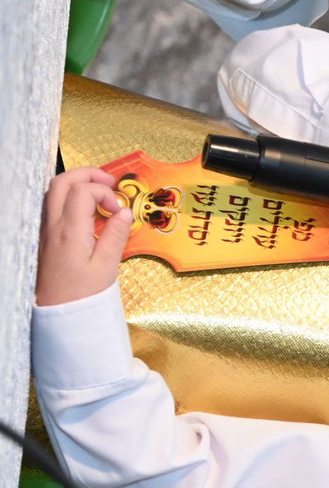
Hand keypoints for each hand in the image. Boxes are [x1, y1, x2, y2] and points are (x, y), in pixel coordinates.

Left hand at [35, 168, 132, 306]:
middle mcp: (52, 225)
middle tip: (111, 184)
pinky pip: (52, 205)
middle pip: (62, 181)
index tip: (120, 210)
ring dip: (77, 184)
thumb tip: (125, 212)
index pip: (83, 191)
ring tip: (101, 194)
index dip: (105, 192)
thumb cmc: (83, 294)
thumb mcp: (107, 266)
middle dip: (88, 174)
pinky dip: (70, 198)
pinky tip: (87, 212)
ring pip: (53, 190)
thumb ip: (115, 235)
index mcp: (69, 231)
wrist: (57, 312)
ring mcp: (46, 229)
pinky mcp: (45, 236)